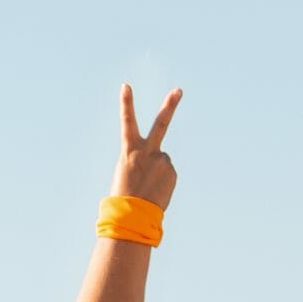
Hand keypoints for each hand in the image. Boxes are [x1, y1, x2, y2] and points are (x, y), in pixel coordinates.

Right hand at [110, 84, 180, 208]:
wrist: (133, 215)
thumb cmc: (124, 194)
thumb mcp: (127, 171)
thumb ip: (143, 159)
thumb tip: (163, 158)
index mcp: (129, 151)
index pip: (127, 122)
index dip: (126, 103)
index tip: (126, 86)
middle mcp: (148, 152)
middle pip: (160, 124)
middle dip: (170, 105)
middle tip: (179, 90)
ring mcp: (162, 161)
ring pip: (162, 161)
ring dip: (156, 172)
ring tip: (146, 187)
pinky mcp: (172, 172)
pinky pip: (168, 173)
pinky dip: (162, 181)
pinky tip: (154, 191)